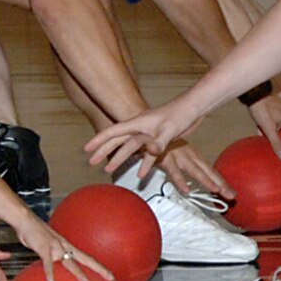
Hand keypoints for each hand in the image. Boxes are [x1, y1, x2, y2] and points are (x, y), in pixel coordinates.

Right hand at [15, 218, 112, 280]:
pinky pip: (48, 262)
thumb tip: (53, 265)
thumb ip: (52, 256)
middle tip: (111, 278)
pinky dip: (50, 272)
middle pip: (86, 259)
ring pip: (70, 262)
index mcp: (67, 247)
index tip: (109, 275)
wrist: (26, 220)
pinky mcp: (44, 248)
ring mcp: (56, 247)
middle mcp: (65, 246)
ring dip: (78, 273)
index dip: (99, 267)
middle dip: (99, 269)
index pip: (87, 258)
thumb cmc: (35, 234)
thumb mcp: (46, 246)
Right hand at [84, 103, 199, 176]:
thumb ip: (158, 142)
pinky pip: (143, 152)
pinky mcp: (156, 138)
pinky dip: (140, 162)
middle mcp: (140, 128)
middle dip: (103, 150)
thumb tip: (150, 151)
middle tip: (91, 162)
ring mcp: (147, 133)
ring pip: (128, 147)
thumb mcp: (168, 129)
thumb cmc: (180, 114)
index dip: (99, 140)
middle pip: (116, 140)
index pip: (114, 132)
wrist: (192, 108)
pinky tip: (141, 172)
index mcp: (138, 123)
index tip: (87, 148)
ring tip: (109, 169)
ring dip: (119, 158)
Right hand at [155, 140, 230, 197]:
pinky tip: (185, 189)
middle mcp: (186, 155)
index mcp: (190, 154)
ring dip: (205, 180)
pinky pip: (172, 171)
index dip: (221, 182)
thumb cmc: (158, 143)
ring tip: (216, 190)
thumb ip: (183, 167)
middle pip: (206, 171)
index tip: (231, 192)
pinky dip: (179, 180)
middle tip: (232, 195)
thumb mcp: (173, 154)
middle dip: (220, 184)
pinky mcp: (163, 158)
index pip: (209, 170)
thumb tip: (194, 181)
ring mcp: (176, 156)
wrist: (143, 130)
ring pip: (193, 170)